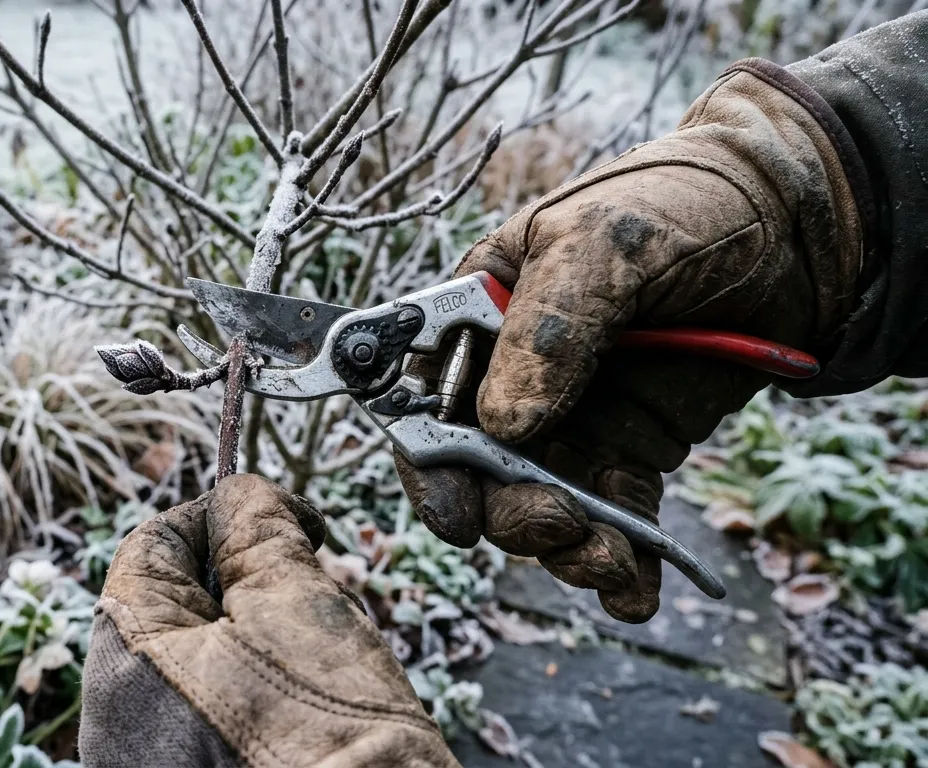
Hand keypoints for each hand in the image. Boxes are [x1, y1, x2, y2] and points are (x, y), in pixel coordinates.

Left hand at [78, 475, 457, 767]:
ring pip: (194, 661)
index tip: (277, 516)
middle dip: (241, 585)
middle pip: (172, 607)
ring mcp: (146, 760)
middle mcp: (114, 720)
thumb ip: (257, 529)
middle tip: (309, 591)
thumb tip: (238, 494)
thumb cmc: (336, 732)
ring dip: (251, 640)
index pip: (151, 548)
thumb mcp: (298, 602)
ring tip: (315, 663)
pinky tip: (304, 709)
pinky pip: (206, 715)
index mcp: (126, 659)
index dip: (215, 518)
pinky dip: (251, 694)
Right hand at [397, 62, 862, 622]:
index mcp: (478, 313)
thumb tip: (503, 425)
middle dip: (503, 511)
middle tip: (553, 521)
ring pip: (539, 504)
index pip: (424, 393)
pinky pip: (611, 519)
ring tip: (605, 560)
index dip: (424, 455)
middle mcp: (511, 376)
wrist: (795, 227)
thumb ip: (548, 328)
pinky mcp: (631, 452)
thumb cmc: (680, 205)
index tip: (451, 506)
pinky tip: (634, 591)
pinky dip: (619, 564)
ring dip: (561, 546)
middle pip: (476, 467)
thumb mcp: (603, 243)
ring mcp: (572, 419)